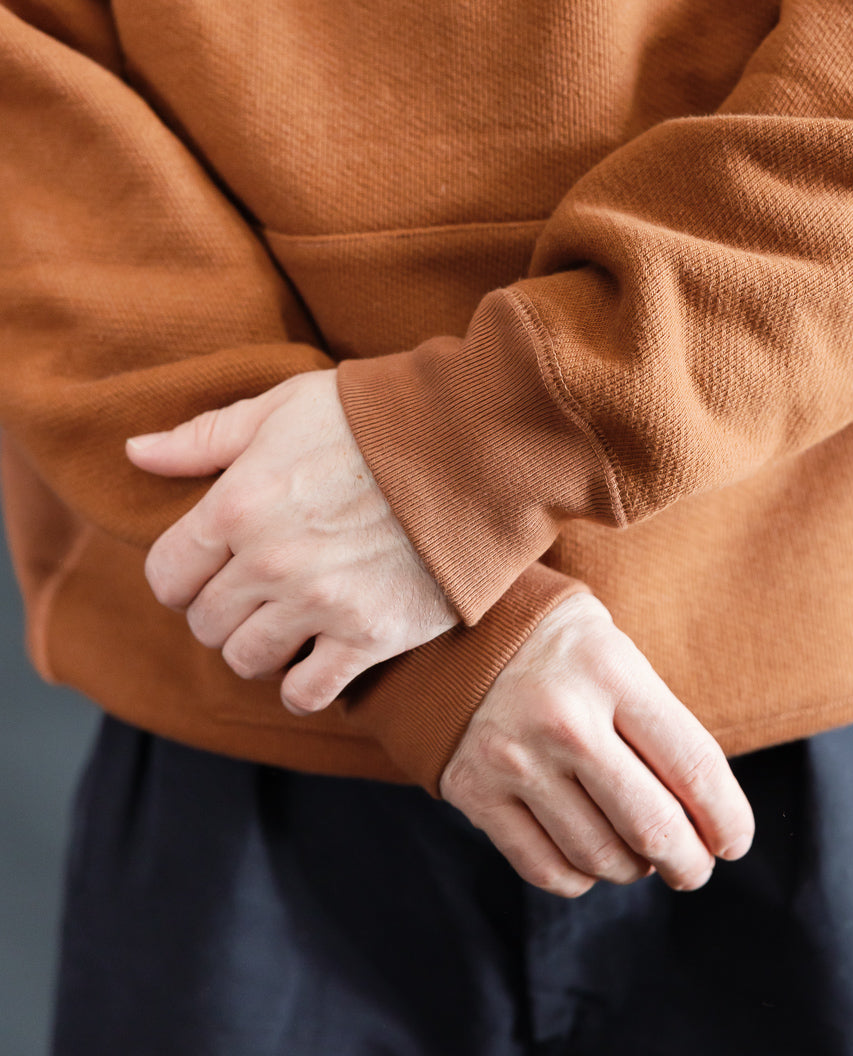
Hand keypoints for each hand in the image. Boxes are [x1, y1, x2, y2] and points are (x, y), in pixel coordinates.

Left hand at [125, 369, 457, 711]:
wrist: (470, 444)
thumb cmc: (373, 417)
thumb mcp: (280, 407)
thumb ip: (203, 438)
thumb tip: (134, 454)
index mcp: (237, 504)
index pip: (166, 575)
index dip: (181, 576)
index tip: (208, 569)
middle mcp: (268, 561)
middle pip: (206, 623)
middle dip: (223, 609)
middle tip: (256, 591)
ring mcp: (318, 603)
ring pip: (247, 661)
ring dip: (260, 647)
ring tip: (287, 621)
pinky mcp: (369, 635)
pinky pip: (308, 692)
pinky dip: (304, 684)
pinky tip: (318, 657)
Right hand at [440, 592, 753, 896]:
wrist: (443, 627)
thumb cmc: (551, 642)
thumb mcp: (611, 648)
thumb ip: (654, 717)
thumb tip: (705, 808)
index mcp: (610, 670)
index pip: (694, 765)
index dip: (727, 819)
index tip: (733, 841)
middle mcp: (564, 717)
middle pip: (652, 825)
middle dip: (688, 863)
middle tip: (693, 867)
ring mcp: (515, 759)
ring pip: (601, 856)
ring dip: (633, 870)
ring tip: (638, 856)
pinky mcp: (474, 791)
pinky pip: (545, 867)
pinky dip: (579, 878)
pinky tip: (589, 858)